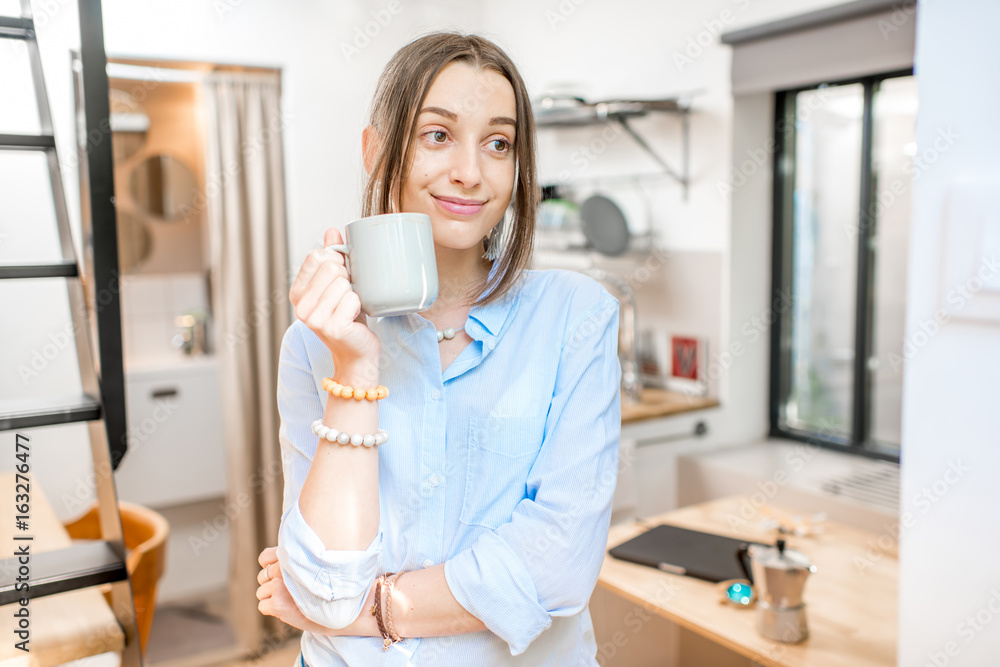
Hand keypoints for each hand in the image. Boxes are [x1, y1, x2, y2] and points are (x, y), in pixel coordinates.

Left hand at [256, 546, 328, 633]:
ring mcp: (280, 586)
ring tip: (291, 599)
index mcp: (291, 556)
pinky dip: (271, 610)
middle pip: (262, 576)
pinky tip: (287, 608)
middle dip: (271, 584)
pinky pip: (262, 606)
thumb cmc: (321, 587)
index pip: (264, 558)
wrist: (334, 611)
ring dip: (272, 598)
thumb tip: (266, 563)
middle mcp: (284, 568)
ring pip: (261, 592)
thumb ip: (289, 560)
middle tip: (290, 590)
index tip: (282, 575)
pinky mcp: (277, 604)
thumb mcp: (309, 566)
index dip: (269, 567)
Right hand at [289, 227, 380, 369]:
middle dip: (348, 278)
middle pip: (331, 268)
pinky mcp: (332, 327)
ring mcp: (314, 319)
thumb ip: (332, 257)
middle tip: (348, 297)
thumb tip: (332, 230)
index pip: (316, 256)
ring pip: (343, 283)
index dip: (336, 261)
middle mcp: (300, 307)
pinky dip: (360, 305)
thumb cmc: (348, 316)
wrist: (357, 352)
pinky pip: (353, 298)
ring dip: (355, 294)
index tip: (341, 277)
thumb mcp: (338, 284)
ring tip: (350, 309)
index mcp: (297, 293)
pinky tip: (354, 318)